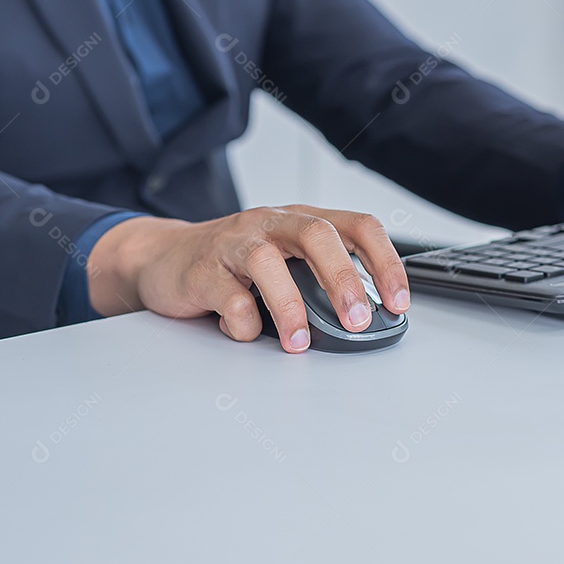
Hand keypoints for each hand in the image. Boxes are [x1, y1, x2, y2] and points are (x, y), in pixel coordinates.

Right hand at [87, 205, 409, 353]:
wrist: (163, 259)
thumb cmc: (238, 264)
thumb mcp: (289, 263)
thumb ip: (324, 282)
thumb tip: (370, 320)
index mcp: (303, 221)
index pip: (358, 226)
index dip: (385, 261)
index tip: (399, 302)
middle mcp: (272, 223)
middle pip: (317, 235)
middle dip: (343, 279)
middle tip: (357, 320)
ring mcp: (234, 242)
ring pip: (267, 262)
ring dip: (290, 306)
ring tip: (299, 342)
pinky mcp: (201, 269)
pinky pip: (227, 295)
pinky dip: (241, 322)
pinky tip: (245, 333)